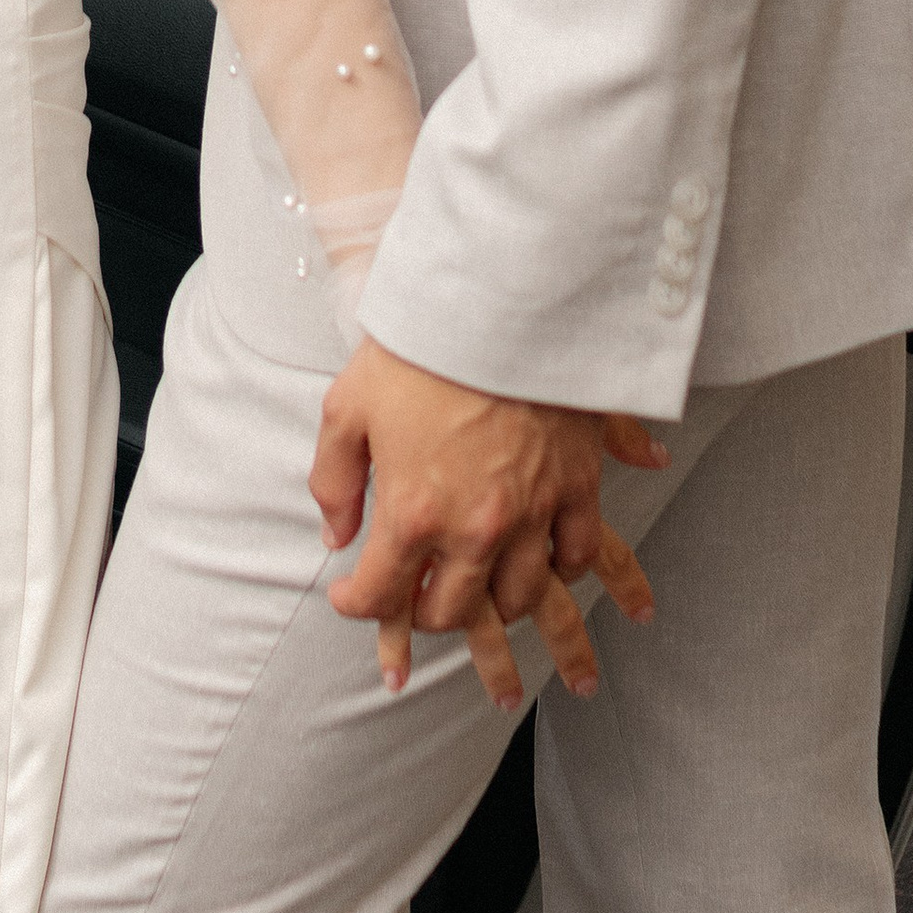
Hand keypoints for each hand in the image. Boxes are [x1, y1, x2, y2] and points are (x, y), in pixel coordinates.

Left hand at [311, 338, 667, 700]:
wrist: (498, 299)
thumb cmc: (418, 348)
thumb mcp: (347, 407)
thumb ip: (335, 482)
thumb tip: (337, 535)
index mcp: (412, 513)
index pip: (380, 594)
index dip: (357, 604)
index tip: (350, 597)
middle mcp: (474, 530)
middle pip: (452, 611)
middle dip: (424, 613)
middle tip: (414, 596)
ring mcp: (531, 514)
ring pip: (519, 598)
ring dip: (493, 603)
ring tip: (479, 590)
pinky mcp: (576, 487)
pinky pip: (578, 555)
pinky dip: (560, 568)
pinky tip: (543, 560)